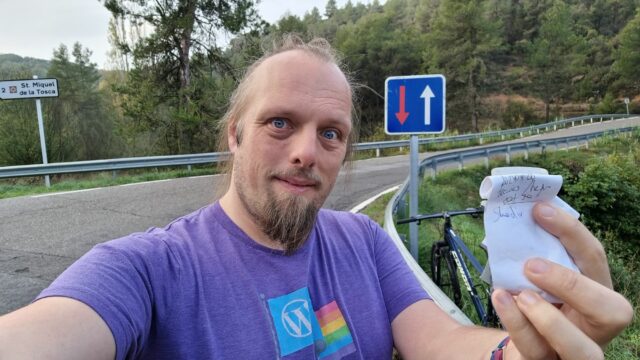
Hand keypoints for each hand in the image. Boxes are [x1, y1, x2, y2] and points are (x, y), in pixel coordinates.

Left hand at [491, 202, 632, 359]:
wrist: (523, 342)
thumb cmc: (537, 302)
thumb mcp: (542, 277)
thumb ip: (539, 253)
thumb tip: (521, 212)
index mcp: (597, 292)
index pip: (595, 259)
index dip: (571, 232)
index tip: (539, 209)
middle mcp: (595, 325)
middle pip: (613, 311)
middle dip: (573, 284)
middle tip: (532, 265)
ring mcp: (575, 352)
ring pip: (582, 349)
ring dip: (548, 318)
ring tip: (520, 294)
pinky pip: (537, 351)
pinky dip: (516, 324)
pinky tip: (501, 299)